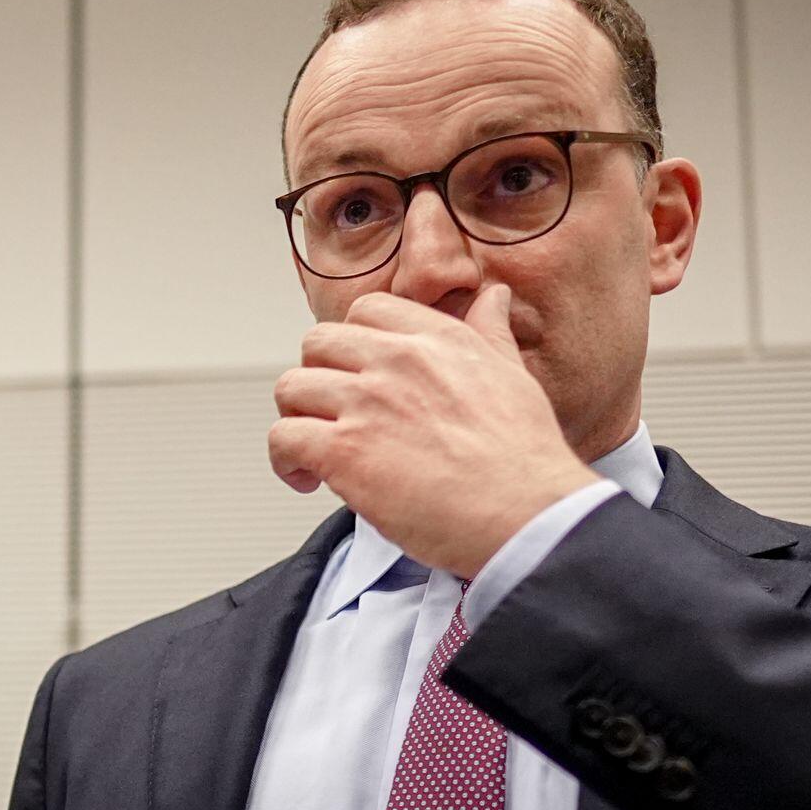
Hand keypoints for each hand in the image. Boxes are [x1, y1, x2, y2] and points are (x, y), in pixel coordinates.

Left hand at [268, 284, 598, 577]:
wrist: (526, 512)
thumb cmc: (524, 458)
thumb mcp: (514, 375)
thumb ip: (491, 333)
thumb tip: (491, 297)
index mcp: (437, 338)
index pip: (366, 310)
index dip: (352, 343)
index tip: (357, 373)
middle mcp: (396, 361)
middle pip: (317, 343)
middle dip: (317, 377)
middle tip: (331, 413)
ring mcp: (365, 404)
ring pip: (291, 388)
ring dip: (296, 418)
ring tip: (314, 449)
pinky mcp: (343, 451)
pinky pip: (283, 438)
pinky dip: (285, 460)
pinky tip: (306, 478)